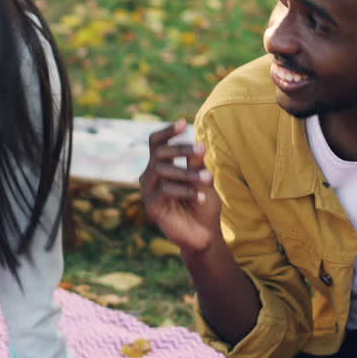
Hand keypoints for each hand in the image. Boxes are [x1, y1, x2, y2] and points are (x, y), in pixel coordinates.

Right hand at [138, 120, 222, 253]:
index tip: (184, 123)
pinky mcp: (151, 207)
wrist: (203, 234)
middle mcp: (150, 176)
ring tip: (208, 178)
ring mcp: (148, 192)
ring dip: (187, 172)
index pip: (156, 143)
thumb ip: (197, 164)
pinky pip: (165, 190)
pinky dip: (185, 191)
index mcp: (160, 166)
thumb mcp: (203, 179)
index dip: (167, 131)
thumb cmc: (202, 204)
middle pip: (158, 153)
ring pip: (162, 170)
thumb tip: (198, 145)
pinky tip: (201, 196)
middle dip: (181, 149)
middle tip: (202, 151)